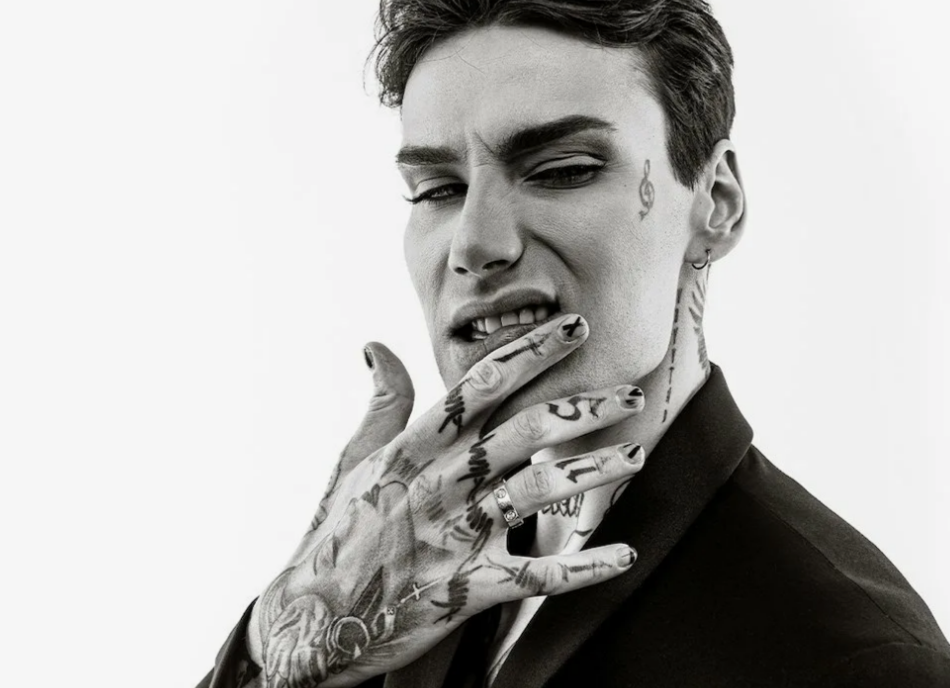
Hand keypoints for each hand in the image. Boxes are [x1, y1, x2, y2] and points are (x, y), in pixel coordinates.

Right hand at [247, 315, 643, 687]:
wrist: (313, 621)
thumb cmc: (337, 534)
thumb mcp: (353, 461)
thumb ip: (382, 404)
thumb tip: (380, 347)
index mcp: (413, 449)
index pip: (481, 386)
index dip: (532, 353)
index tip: (574, 328)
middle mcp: (440, 484)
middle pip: (523, 432)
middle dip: (581, 409)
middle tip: (629, 393)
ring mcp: (456, 535)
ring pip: (537, 492)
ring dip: (592, 472)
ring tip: (636, 455)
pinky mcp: (468, 588)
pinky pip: (537, 575)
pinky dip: (583, 566)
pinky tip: (624, 554)